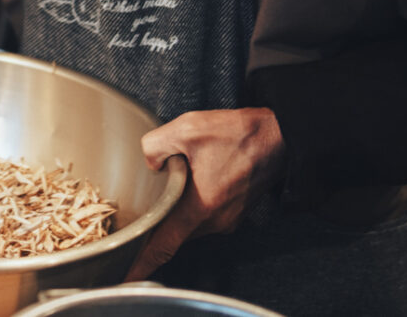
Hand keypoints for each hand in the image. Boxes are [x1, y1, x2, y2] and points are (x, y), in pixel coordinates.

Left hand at [126, 106, 285, 279]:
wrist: (278, 137)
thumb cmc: (238, 134)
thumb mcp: (186, 129)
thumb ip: (155, 146)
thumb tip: (149, 162)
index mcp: (199, 207)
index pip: (164, 245)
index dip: (143, 263)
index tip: (128, 277)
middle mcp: (214, 221)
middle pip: (174, 234)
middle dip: (157, 225)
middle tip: (140, 210)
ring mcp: (227, 220)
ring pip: (190, 224)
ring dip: (178, 211)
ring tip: (171, 186)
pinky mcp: (235, 213)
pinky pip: (206, 217)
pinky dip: (195, 206)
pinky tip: (193, 182)